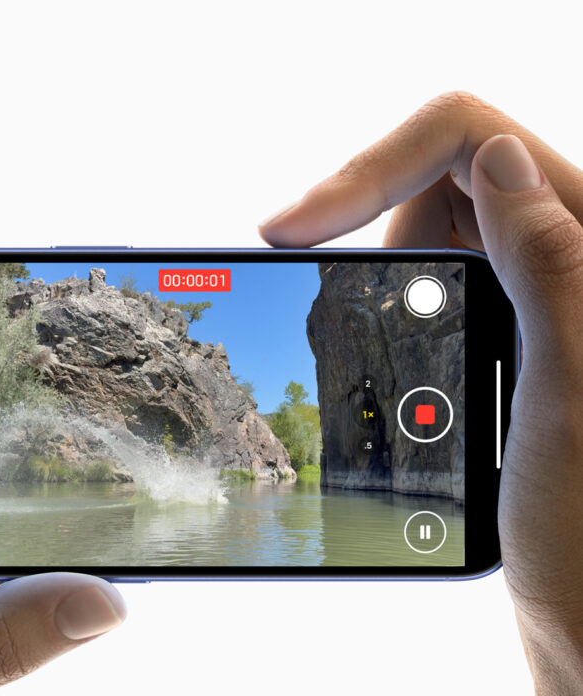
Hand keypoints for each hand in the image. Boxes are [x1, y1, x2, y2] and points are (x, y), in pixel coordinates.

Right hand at [259, 92, 582, 695]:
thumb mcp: (571, 395)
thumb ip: (550, 265)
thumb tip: (495, 158)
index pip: (471, 147)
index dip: (371, 169)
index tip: (294, 226)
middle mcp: (569, 259)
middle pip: (442, 180)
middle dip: (363, 215)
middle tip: (299, 262)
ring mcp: (533, 293)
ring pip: (434, 231)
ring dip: (382, 268)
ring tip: (348, 326)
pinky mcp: (507, 328)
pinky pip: (440, 280)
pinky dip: (394, 301)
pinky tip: (371, 342)